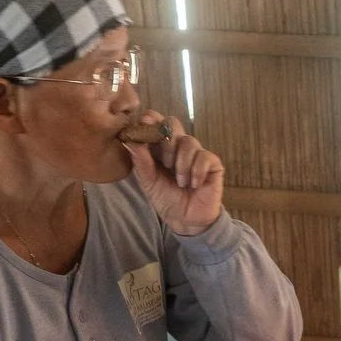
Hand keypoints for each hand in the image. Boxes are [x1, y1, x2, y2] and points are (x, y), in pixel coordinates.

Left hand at [127, 120, 225, 236]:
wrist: (185, 220)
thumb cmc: (166, 199)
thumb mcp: (148, 181)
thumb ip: (140, 161)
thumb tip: (128, 140)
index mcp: (160, 146)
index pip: (156, 121)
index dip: (150, 120)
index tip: (143, 126)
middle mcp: (178, 145)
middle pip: (173, 123)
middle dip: (167, 142)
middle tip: (165, 163)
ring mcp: (196, 153)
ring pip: (189, 141)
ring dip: (182, 164)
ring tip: (180, 182)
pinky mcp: (212, 163)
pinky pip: (204, 157)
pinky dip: (196, 172)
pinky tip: (193, 184)